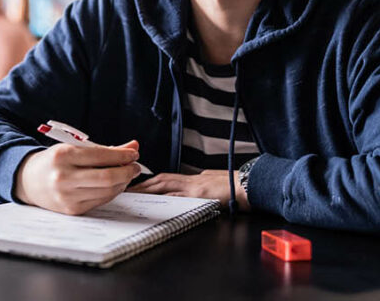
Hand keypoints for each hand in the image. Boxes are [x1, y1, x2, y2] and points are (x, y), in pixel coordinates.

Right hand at [14, 141, 140, 214]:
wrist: (29, 180)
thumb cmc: (55, 161)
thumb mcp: (75, 148)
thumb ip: (105, 149)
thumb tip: (133, 145)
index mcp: (63, 155)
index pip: (101, 155)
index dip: (122, 155)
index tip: (133, 153)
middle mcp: (63, 177)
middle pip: (107, 177)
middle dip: (127, 171)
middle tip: (135, 166)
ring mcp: (67, 196)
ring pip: (106, 191)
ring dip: (122, 182)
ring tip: (126, 174)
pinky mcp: (72, 210)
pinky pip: (100, 201)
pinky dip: (112, 192)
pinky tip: (115, 184)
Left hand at [128, 170, 248, 210]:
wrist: (251, 185)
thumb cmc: (239, 187)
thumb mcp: (218, 184)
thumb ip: (204, 186)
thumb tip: (198, 190)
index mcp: (197, 178)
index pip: (170, 179)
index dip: (154, 181)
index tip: (140, 184)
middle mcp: (193, 179)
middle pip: (162, 179)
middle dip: (144, 183)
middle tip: (128, 187)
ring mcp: (195, 186)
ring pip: (165, 185)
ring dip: (148, 189)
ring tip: (133, 193)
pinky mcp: (199, 194)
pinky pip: (176, 196)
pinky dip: (164, 198)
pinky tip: (153, 201)